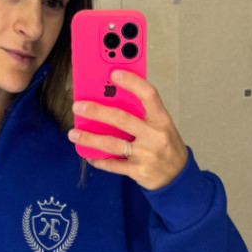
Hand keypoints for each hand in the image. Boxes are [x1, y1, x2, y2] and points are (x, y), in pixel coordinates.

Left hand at [67, 69, 189, 190]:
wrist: (178, 178)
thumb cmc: (166, 146)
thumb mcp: (161, 127)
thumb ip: (142, 115)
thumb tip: (110, 101)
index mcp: (162, 119)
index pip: (148, 95)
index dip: (132, 82)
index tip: (113, 73)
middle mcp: (154, 135)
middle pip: (122, 119)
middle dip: (97, 112)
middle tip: (78, 107)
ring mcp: (146, 154)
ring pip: (112, 143)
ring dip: (89, 138)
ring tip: (73, 134)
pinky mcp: (138, 171)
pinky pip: (113, 165)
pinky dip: (99, 160)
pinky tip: (89, 155)